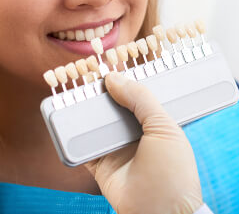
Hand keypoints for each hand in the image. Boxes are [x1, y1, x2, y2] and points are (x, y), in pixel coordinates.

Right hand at [84, 72, 202, 213]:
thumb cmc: (172, 173)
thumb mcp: (164, 128)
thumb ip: (141, 99)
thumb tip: (113, 78)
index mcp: (153, 122)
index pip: (135, 95)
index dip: (122, 80)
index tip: (107, 64)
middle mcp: (133, 133)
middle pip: (112, 105)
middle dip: (99, 91)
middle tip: (84, 73)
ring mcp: (115, 148)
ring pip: (95, 122)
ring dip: (84, 108)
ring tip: (71, 88)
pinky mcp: (99, 163)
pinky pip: (82, 145)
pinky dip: (73, 133)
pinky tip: (66, 116)